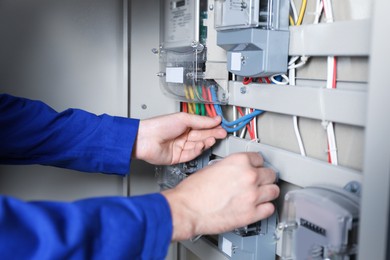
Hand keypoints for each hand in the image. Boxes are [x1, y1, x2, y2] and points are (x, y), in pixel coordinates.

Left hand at [133, 112, 226, 164]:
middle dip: (212, 134)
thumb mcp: (183, 119)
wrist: (145, 139)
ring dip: (206, 142)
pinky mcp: (177, 158)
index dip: (212, 126)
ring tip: (213, 138)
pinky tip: (202, 145)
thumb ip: (201, 121)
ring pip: (197, 146)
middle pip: (201, 136)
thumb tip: (214, 119)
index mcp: (183, 125)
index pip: (201, 126)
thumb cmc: (159, 126)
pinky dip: (198, 150)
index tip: (221, 125)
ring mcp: (180, 147)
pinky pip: (191, 155)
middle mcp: (182, 136)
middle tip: (222, 133)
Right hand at [161, 152, 279, 240]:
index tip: (256, 167)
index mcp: (239, 161)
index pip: (260, 158)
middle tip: (259, 181)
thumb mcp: (213, 167)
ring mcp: (253, 195)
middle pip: (270, 174)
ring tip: (261, 194)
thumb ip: (231, 167)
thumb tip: (238, 170)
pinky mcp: (252, 214)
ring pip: (274, 191)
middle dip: (265, 177)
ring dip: (267, 192)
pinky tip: (259, 207)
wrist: (187, 209)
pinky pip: (270, 209)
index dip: (257, 164)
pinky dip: (265, 208)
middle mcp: (249, 176)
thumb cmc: (193, 191)